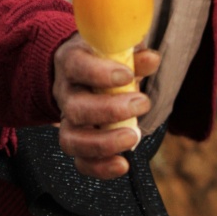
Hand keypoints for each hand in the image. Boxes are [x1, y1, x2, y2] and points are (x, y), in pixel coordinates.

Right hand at [53, 33, 159, 178]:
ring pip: (72, 139)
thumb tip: (151, 60)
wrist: (80, 69)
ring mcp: (66, 119)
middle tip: (141, 104)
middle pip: (75, 108)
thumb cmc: (102, 56)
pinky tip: (123, 164)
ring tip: (133, 138)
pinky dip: (100, 167)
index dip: (99, 73)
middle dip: (110, 110)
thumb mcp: (114, 48)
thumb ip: (133, 54)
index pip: (76, 66)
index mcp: (71, 61)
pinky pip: (79, 161)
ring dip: (104, 143)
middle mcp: (65, 92)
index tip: (127, 75)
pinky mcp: (75, 141)